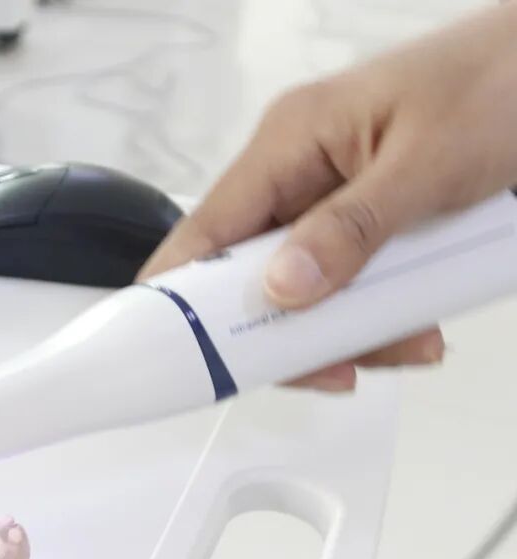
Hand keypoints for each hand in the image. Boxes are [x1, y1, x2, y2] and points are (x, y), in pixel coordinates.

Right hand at [140, 3, 516, 389]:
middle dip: (291, 332)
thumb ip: (351, 229)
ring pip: (305, 292)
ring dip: (347, 333)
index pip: (206, 233)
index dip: (183, 300)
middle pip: (254, 278)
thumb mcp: (428, 163)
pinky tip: (417, 330)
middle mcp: (297, 174)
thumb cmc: (503, 80)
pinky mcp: (365, 222)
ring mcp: (331, 201)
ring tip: (408, 348)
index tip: (189, 361)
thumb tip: (282, 290)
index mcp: (288, 143)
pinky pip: (349, 285)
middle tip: (335, 369)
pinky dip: (378, 317)